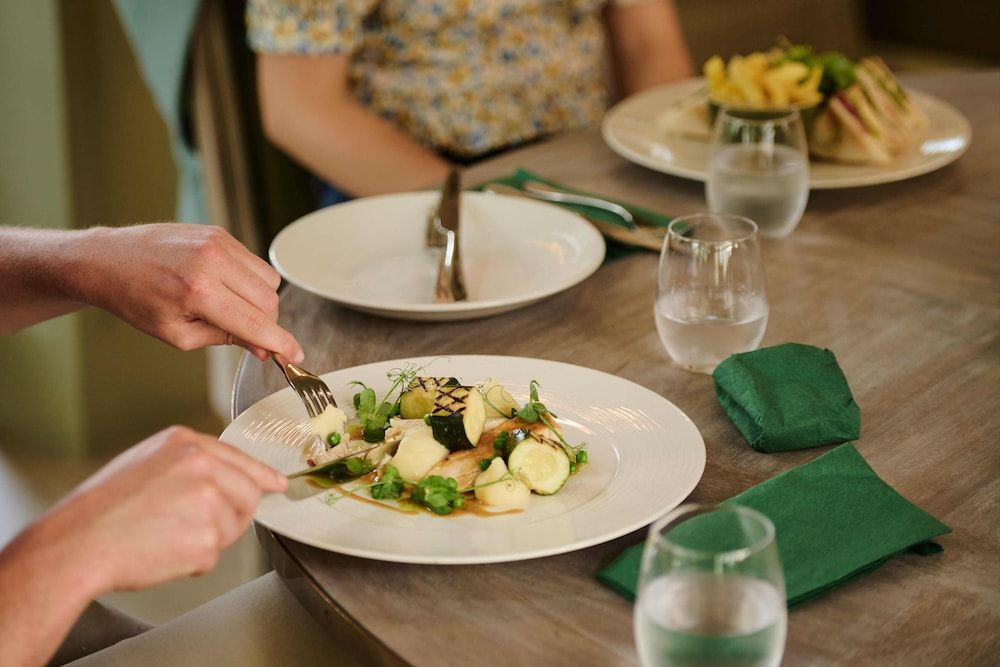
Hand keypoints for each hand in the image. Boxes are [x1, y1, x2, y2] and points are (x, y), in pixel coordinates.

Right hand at [0, 427, 286, 665]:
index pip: (240, 458)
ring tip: (163, 534)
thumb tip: (230, 476)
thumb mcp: (146, 463)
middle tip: (189, 526)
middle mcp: (203, 466)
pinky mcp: (207, 536)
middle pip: (247, 495)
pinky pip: (212, 555)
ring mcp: (208, 500)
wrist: (77, 543)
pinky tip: (162, 550)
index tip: (276, 484)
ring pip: (231, 527)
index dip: (261, 475)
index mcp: (186, 444)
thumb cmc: (102, 509)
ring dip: (206, 539)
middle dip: (231, 515)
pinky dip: (191, 560)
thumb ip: (191, 464)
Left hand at [71, 223, 303, 362]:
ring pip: (269, 281)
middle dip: (267, 324)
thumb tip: (265, 347)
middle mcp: (212, 262)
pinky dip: (249, 281)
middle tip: (249, 337)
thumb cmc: (136, 301)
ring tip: (231, 309)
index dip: (281, 344)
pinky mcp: (219, 233)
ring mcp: (217, 242)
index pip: (256, 324)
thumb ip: (226, 340)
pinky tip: (224, 287)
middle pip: (270, 302)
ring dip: (261, 302)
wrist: (108, 260)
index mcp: (198, 293)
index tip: (296, 357)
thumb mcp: (178, 334)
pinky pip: (254, 262)